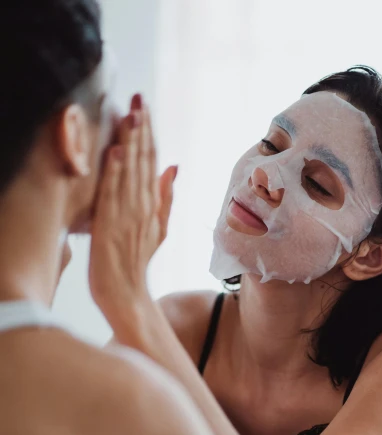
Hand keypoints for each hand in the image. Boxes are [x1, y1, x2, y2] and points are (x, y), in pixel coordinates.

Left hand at [89, 93, 176, 317]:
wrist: (126, 293)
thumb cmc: (136, 262)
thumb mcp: (158, 228)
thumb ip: (166, 197)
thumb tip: (174, 165)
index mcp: (152, 204)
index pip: (152, 161)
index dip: (148, 132)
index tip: (145, 105)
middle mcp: (142, 206)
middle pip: (142, 160)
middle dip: (140, 127)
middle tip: (139, 96)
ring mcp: (126, 215)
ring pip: (129, 171)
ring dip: (130, 141)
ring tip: (131, 113)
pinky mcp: (110, 225)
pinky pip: (113, 194)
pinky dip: (115, 172)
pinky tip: (116, 150)